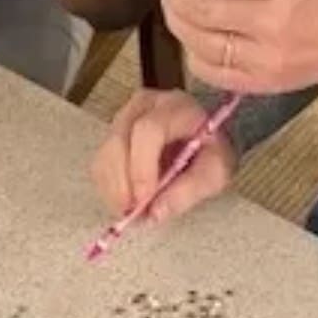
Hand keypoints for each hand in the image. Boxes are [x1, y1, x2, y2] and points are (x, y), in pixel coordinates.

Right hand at [91, 89, 236, 223]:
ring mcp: (125, 115)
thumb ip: (190, 190)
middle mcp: (145, 104)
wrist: (203, 137)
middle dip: (123, 182)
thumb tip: (155, 213)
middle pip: (119, 140)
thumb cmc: (211, 152)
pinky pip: (100, 162)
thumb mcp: (217, 171)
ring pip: (105, 153)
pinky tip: (126, 199)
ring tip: (133, 210)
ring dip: (114, 188)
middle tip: (134, 212)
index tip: (145, 200)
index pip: (149, 130)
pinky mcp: (112, 132)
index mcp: (177, 107)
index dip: (142, 168)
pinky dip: (108, 187)